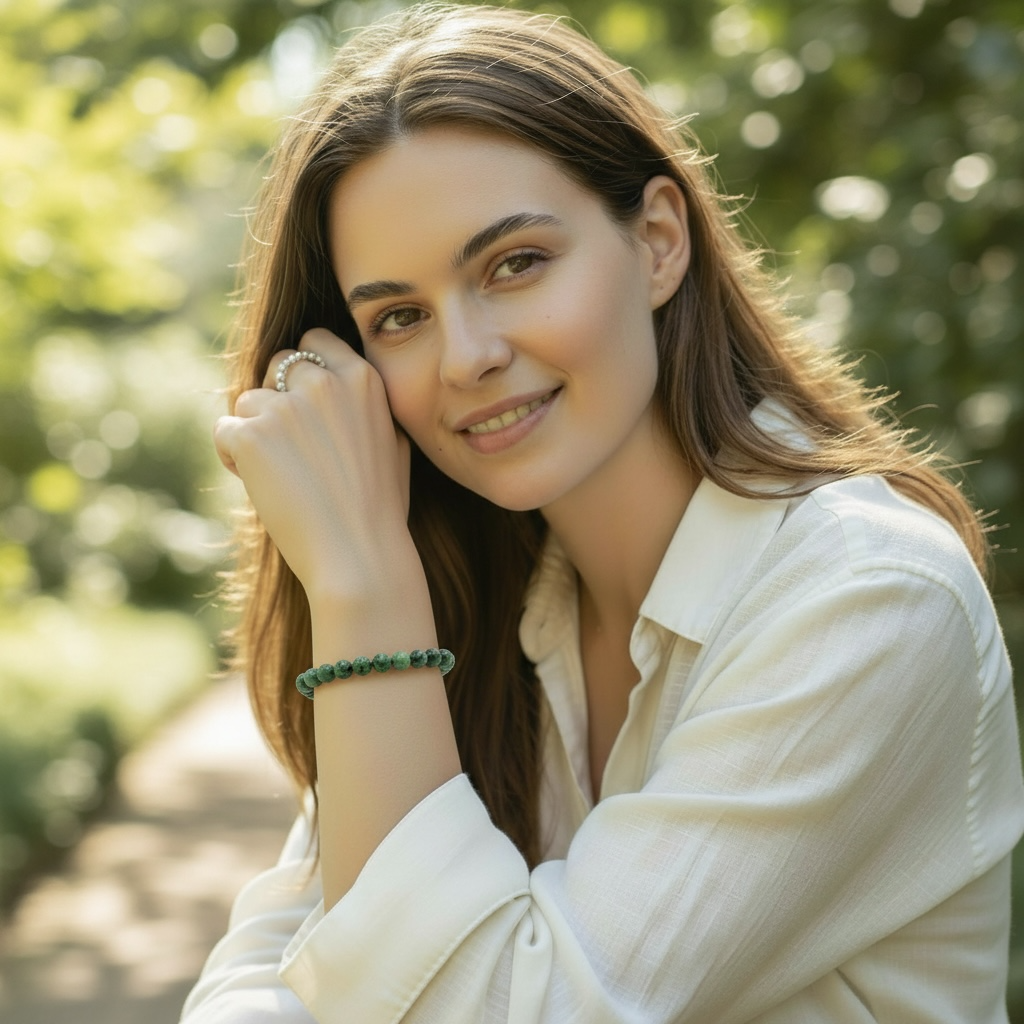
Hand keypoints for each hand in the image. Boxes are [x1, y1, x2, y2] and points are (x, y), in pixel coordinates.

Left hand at [213, 328, 417, 602]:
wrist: (360, 556)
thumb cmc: (380, 510)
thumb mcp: (393, 444)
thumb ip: (366, 408)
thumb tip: (341, 388)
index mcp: (362, 380)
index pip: (315, 341)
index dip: (304, 369)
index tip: (304, 400)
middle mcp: (323, 384)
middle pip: (277, 364)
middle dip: (276, 395)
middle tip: (288, 444)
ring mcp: (285, 408)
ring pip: (248, 401)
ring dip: (255, 431)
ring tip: (279, 474)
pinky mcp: (251, 436)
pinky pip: (225, 431)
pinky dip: (234, 457)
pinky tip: (259, 484)